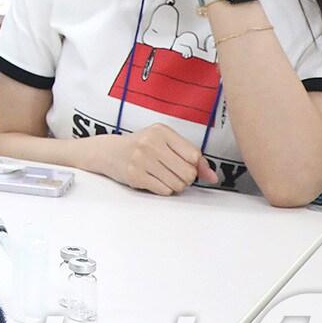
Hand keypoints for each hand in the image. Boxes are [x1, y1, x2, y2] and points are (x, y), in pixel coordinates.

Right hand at [86, 124, 219, 194]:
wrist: (108, 152)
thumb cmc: (141, 146)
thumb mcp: (165, 143)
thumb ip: (191, 157)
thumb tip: (214, 177)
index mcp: (161, 131)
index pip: (194, 155)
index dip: (194, 166)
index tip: (186, 165)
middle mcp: (150, 143)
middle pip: (188, 173)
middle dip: (186, 178)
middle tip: (175, 173)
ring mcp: (141, 160)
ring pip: (178, 184)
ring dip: (176, 185)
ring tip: (165, 177)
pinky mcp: (135, 176)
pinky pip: (165, 191)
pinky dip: (164, 190)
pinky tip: (155, 181)